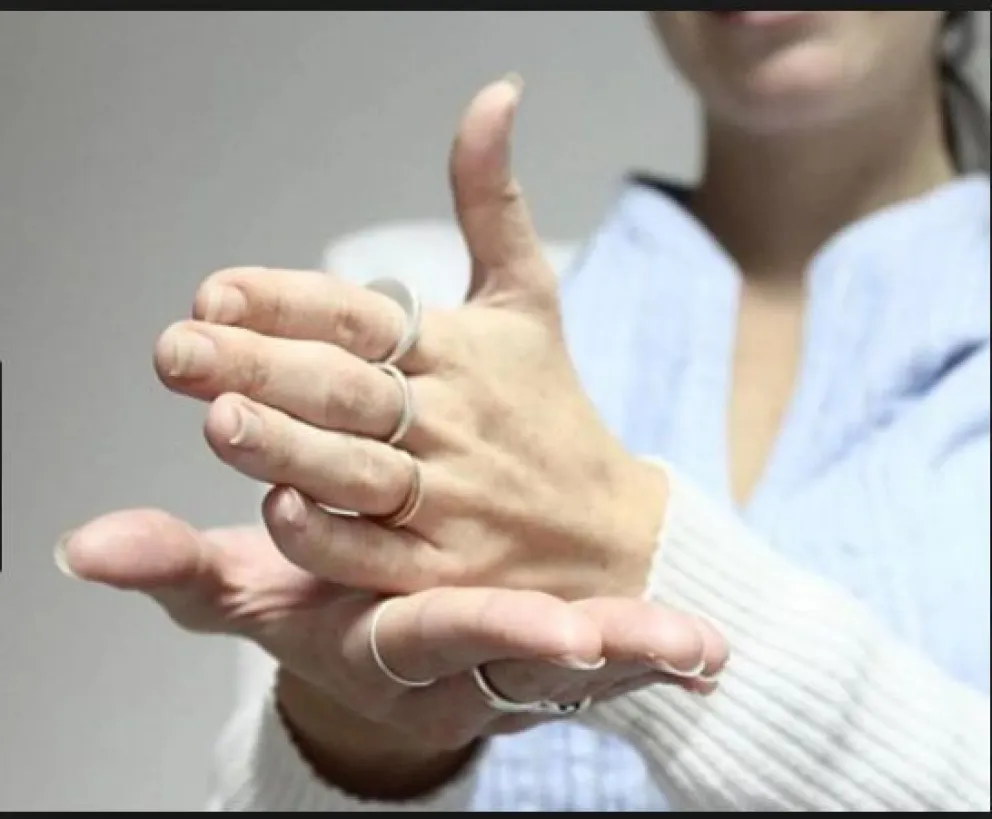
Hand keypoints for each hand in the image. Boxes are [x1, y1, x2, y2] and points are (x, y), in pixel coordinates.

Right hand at [56, 512, 726, 756]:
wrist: (386, 643)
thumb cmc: (323, 612)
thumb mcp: (258, 591)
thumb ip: (184, 572)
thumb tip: (85, 547)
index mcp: (394, 636)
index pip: (439, 631)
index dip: (489, 629)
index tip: (559, 634)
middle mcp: (460, 649)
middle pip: (525, 656)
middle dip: (585, 654)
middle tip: (650, 647)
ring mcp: (513, 649)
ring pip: (584, 663)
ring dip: (643, 655)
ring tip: (701, 655)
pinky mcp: (550, 633)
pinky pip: (611, 644)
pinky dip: (657, 647)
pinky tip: (709, 651)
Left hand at [154, 76, 665, 599]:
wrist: (612, 532)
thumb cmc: (550, 410)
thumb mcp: (529, 300)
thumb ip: (493, 202)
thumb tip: (496, 94)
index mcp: (459, 351)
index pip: (362, 315)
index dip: (288, 301)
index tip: (212, 293)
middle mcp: (451, 422)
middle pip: (346, 389)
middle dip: (258, 367)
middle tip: (175, 351)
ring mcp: (452, 499)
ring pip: (355, 470)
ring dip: (286, 446)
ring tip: (218, 418)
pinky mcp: (450, 570)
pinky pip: (379, 555)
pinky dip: (329, 535)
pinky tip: (278, 511)